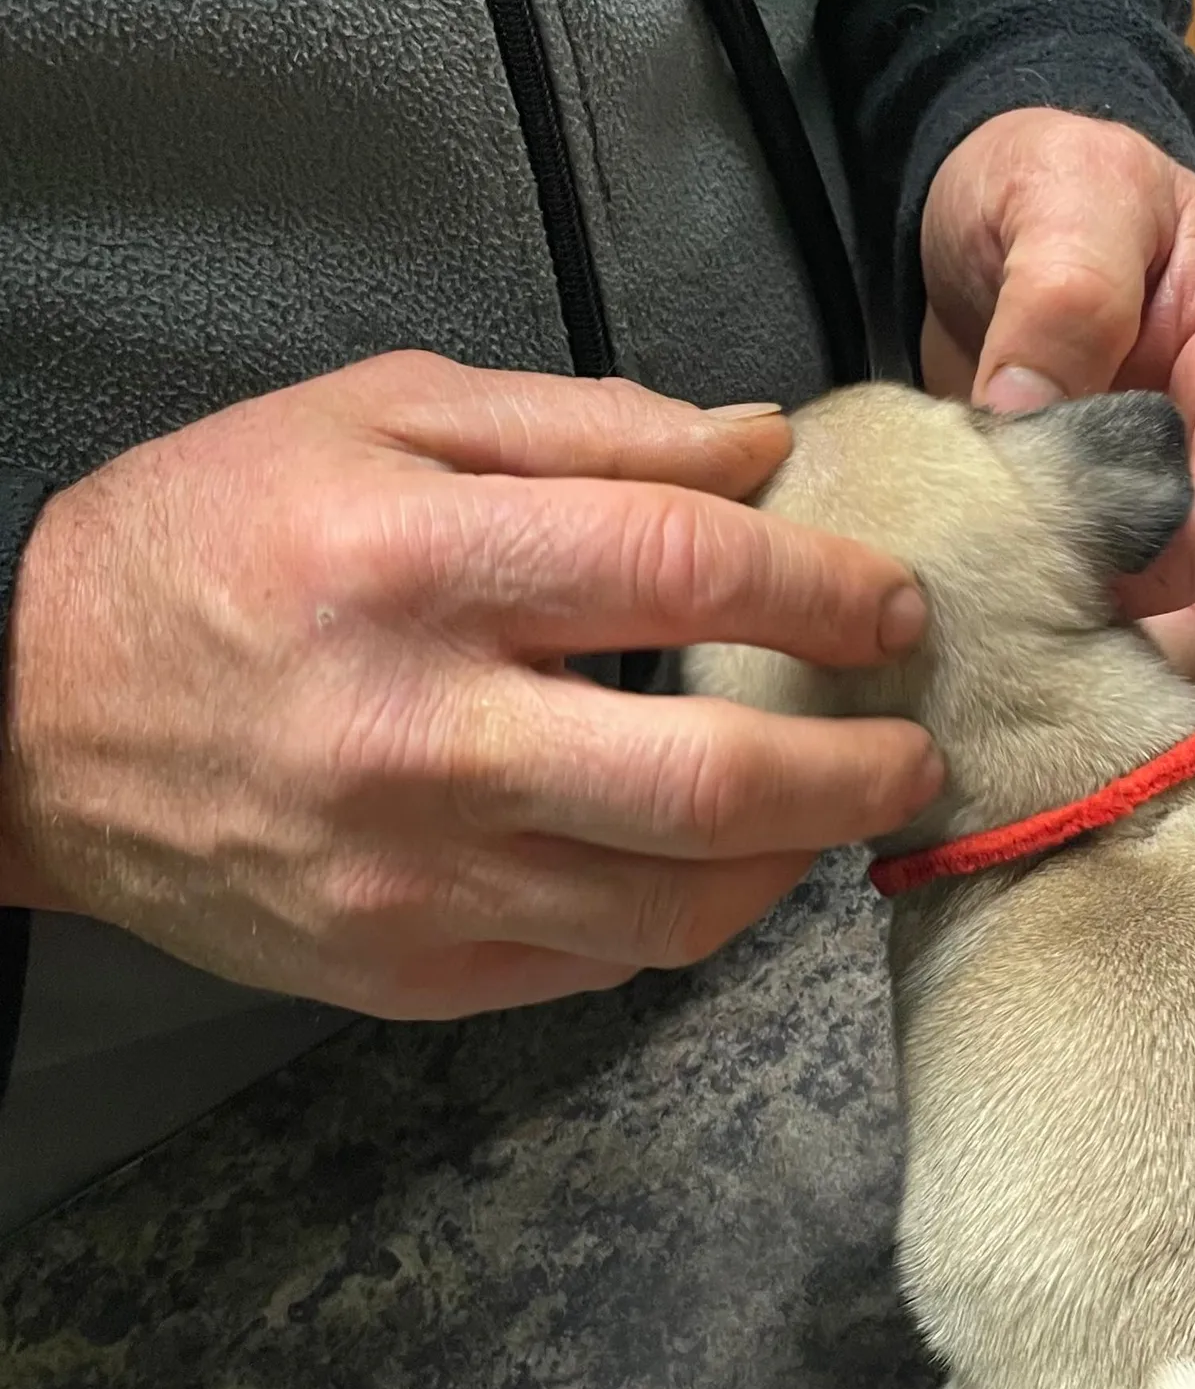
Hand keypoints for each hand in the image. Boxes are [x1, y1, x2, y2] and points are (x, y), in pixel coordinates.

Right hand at [0, 352, 940, 1016]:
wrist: (33, 724)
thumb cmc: (211, 542)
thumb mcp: (374, 417)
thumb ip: (582, 426)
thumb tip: (760, 446)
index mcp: (412, 566)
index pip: (681, 571)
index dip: (823, 588)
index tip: (889, 604)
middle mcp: (419, 738)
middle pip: (706, 780)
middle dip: (854, 769)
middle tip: (913, 749)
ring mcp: (413, 879)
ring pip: (672, 908)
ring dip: (792, 863)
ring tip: (832, 813)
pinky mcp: (406, 971)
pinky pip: (599, 964)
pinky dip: (686, 917)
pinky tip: (712, 864)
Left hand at [921, 109, 1194, 697]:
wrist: (1008, 227)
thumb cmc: (1056, 194)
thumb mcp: (1060, 194)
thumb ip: (1061, 292)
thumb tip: (1027, 413)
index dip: (1191, 552)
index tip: (1089, 579)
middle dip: (1173, 659)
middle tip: (1062, 693)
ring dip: (1137, 691)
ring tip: (1044, 713)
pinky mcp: (1152, 567)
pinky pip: (1151, 649)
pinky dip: (1099, 683)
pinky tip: (1030, 699)